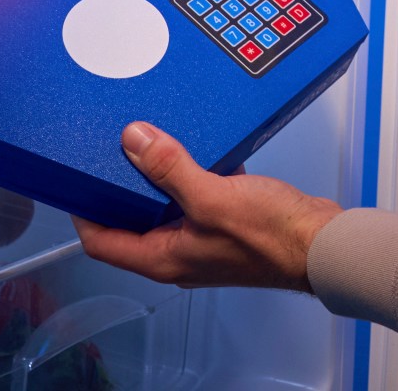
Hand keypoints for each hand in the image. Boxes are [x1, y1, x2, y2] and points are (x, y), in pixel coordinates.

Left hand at [72, 122, 341, 291]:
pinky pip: (199, 192)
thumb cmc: (272, 237)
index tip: (75, 178)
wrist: (322, 243)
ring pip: (167, 203)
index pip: (102, 242)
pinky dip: (196, 170)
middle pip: (132, 219)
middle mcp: (179, 252)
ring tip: (153, 139)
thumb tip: (133, 141)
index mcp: (164, 258)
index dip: (83, 212)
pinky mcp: (227, 221)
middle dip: (122, 184)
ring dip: (161, 173)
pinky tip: (202, 145)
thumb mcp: (212, 197)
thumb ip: (170, 169)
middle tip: (112, 148)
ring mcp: (203, 237)